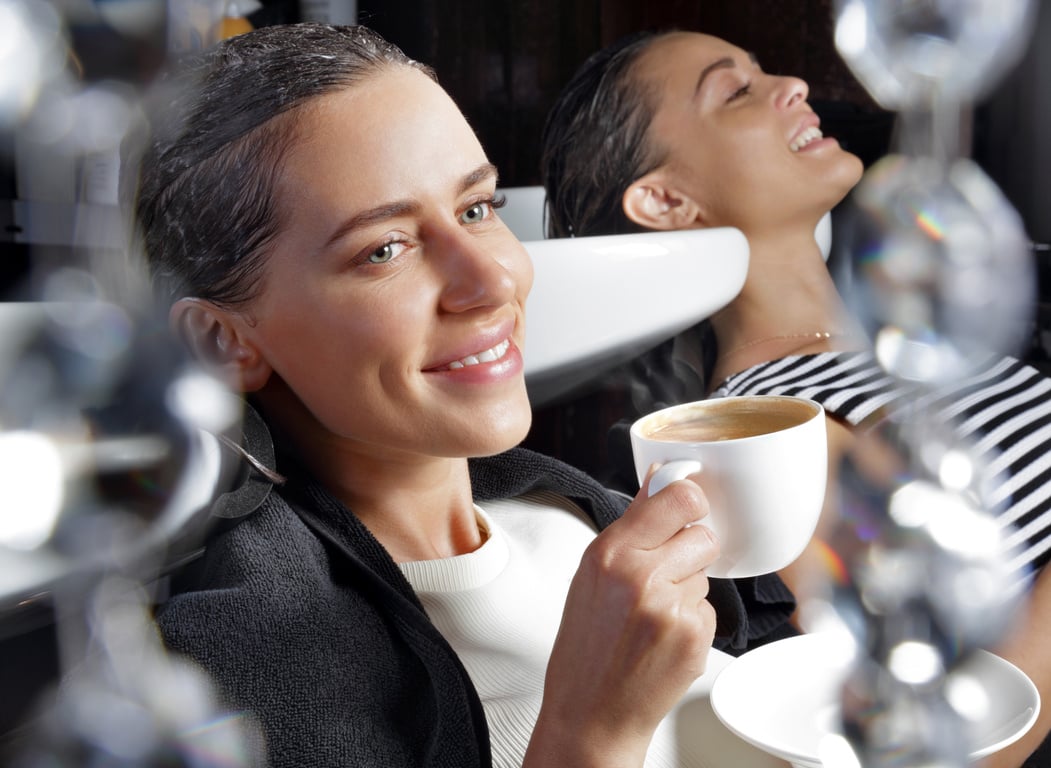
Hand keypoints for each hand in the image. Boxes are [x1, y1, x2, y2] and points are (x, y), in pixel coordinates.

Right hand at [525, 471, 719, 767]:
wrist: (591, 712)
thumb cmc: (586, 645)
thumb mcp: (592, 573)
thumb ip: (632, 524)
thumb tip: (661, 477)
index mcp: (611, 552)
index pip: (678, 498)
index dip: (689, 500)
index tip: (687, 506)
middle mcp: (641, 575)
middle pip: (702, 535)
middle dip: (689, 551)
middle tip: (663, 574)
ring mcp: (671, 606)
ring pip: (706, 572)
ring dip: (689, 586)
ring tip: (654, 613)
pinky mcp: (695, 634)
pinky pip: (709, 607)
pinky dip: (692, 619)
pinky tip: (664, 636)